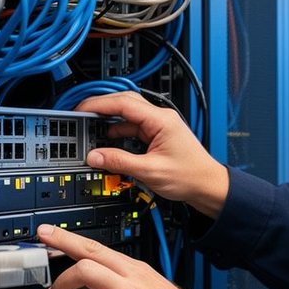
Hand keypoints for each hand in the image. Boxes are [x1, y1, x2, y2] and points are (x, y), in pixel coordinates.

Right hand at [75, 91, 229, 217]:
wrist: (208, 185)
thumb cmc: (190, 177)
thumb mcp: (150, 171)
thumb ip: (120, 162)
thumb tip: (96, 157)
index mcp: (161, 120)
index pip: (124, 103)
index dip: (99, 104)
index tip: (81, 109)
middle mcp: (160, 118)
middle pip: (124, 103)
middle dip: (100, 108)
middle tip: (80, 116)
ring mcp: (159, 125)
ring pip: (127, 115)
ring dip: (108, 122)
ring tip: (91, 130)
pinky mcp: (157, 135)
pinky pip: (132, 128)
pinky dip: (118, 132)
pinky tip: (108, 142)